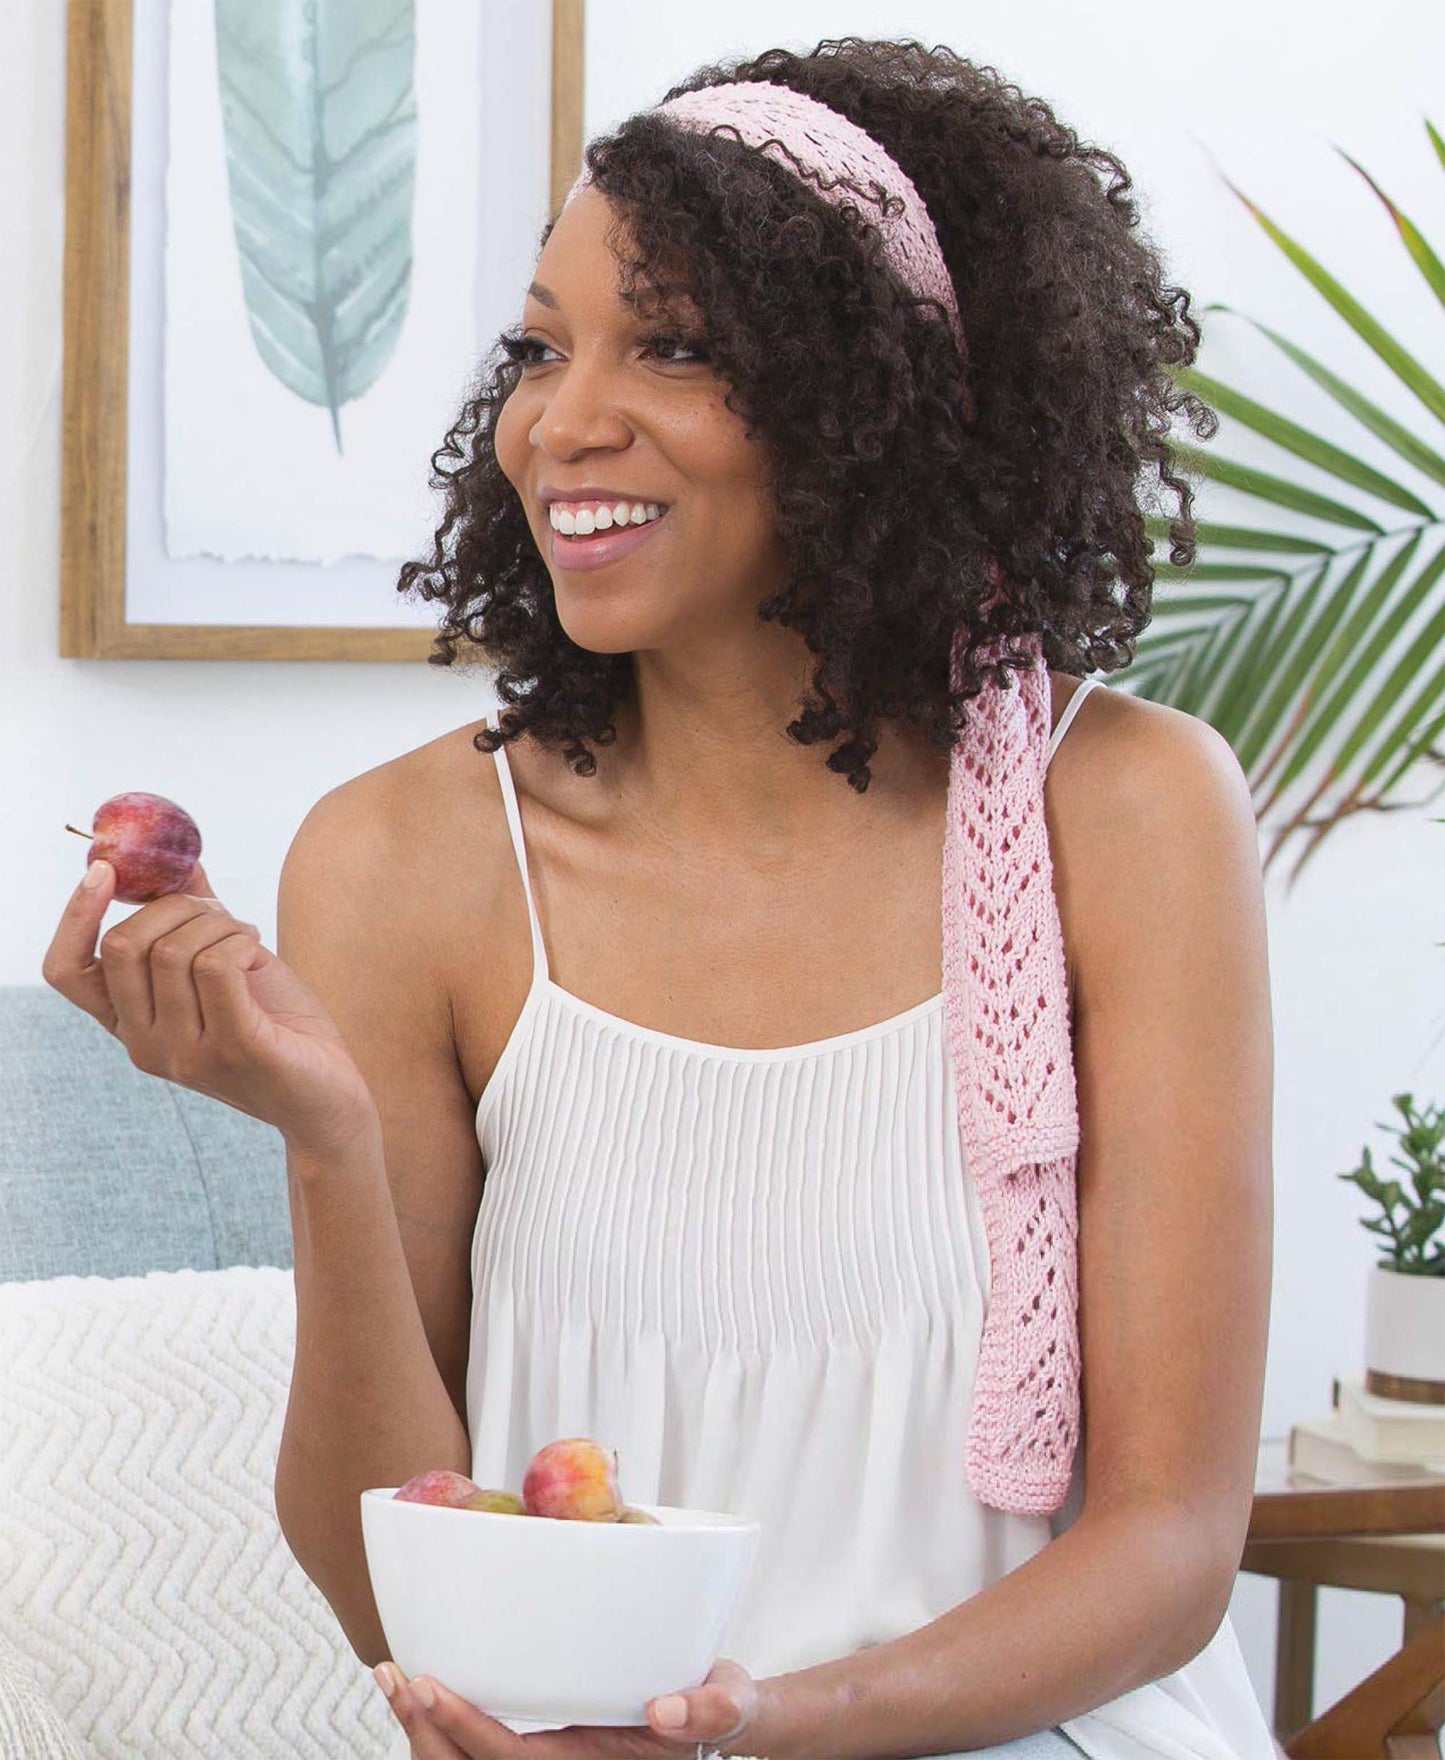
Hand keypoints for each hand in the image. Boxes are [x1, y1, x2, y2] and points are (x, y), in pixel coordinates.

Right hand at [42, 857, 379, 1156]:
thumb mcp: (225, 968)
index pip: (67, 972)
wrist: (328, 1095)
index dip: (75, 916)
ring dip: (219, 924)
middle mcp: (145, 1045)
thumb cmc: (276, 1026)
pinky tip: (258, 954)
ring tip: (247, 938)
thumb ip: (194, 922)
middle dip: (174, 907)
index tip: (105, 871)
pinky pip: (217, 965)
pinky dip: (240, 941)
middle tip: (219, 914)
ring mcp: (186, 1054)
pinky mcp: (234, 1049)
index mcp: (131, 1025)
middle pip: (122, 946)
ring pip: (174, 950)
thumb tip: (179, 862)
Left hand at [373, 1657, 758, 1759]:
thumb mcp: (727, 1703)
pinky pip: (478, 1749)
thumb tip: (666, 1709)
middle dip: (423, 1730)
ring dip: (421, 1729)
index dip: (463, 1727)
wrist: (723, 1721)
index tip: (428, 1686)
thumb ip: (707, 1709)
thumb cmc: (722, 1708)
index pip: (508, 1759)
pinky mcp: (541, 1745)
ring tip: (390, 1677)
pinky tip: (423, 1688)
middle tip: (391, 1674)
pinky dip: (442, 1725)